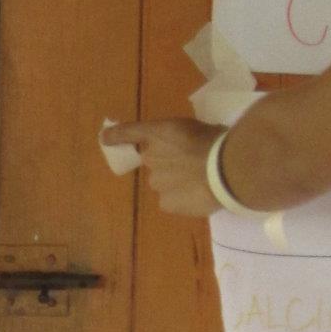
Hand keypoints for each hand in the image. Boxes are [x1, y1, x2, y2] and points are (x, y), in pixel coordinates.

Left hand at [103, 119, 223, 215]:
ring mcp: (156, 182)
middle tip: (193, 166)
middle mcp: (150, 157)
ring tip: (201, 182)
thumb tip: (187, 148)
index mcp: (159, 133)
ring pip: (164, 184)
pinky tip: (199, 196)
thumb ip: (183, 138)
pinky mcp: (165, 203)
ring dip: (177, 183)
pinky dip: (183, 200)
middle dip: (170, 164)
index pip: (129, 132)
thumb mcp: (199, 128)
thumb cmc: (218, 142)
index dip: (116, 136)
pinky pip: (172, 201)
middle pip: (155, 163)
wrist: (226, 170)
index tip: (105, 138)